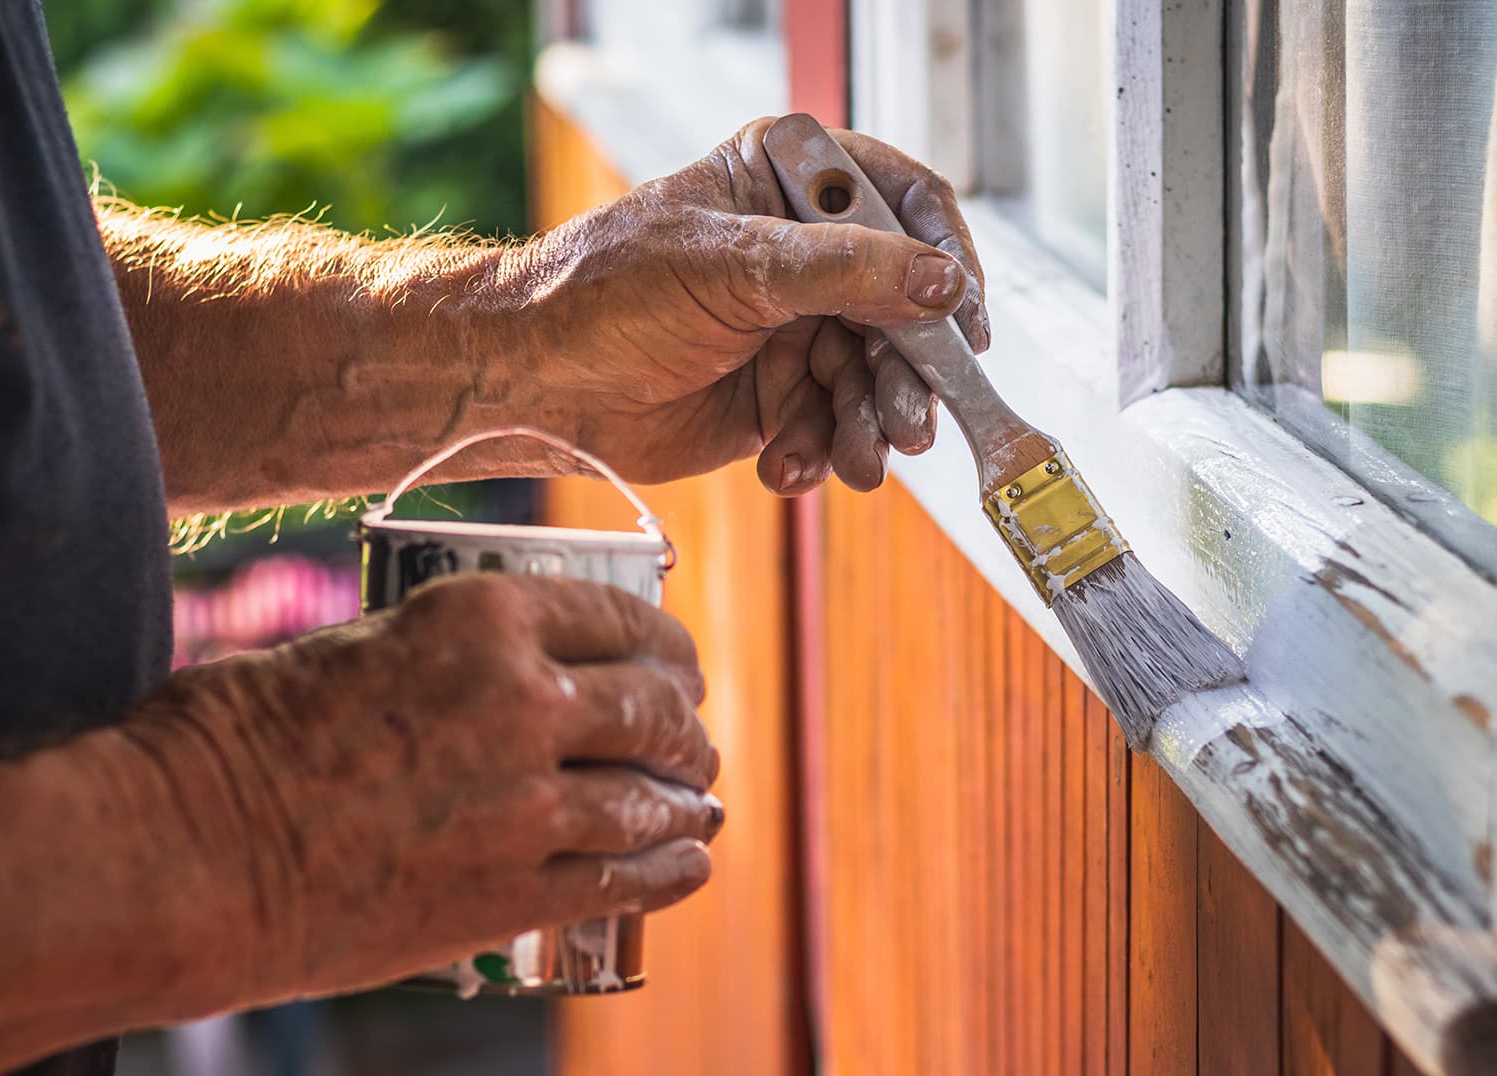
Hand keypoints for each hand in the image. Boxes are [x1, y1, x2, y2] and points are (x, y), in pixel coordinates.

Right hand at [124, 574, 720, 1002]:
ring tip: (696, 801)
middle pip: (651, 708)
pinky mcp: (512, 894)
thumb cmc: (234, 738)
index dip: (665, 645)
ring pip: (650, 796)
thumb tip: (488, 670)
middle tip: (690, 736)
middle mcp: (525, 702)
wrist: (189, 856)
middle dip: (683, 723)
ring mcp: (527, 806)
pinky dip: (671, 869)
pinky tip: (691, 861)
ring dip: (685, 798)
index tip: (676, 663)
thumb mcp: (355, 645)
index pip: (619, 618)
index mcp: (484, 619)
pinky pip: (625, 878)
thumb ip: (441, 653)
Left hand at [496, 117, 987, 493]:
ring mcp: (794, 327)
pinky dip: (819, 454)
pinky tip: (788, 467)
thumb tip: (941, 283)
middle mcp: (804, 254)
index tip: (961, 322)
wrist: (534, 382)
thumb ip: (844, 271)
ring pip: (873, 379)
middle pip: (904, 309)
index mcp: (791, 186)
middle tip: (910, 424)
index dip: (946, 261)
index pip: (905, 206)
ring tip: (855, 461)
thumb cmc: (604, 293)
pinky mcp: (777, 397)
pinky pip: (831, 427)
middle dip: (907, 373)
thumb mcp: (733, 266)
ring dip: (870, 426)